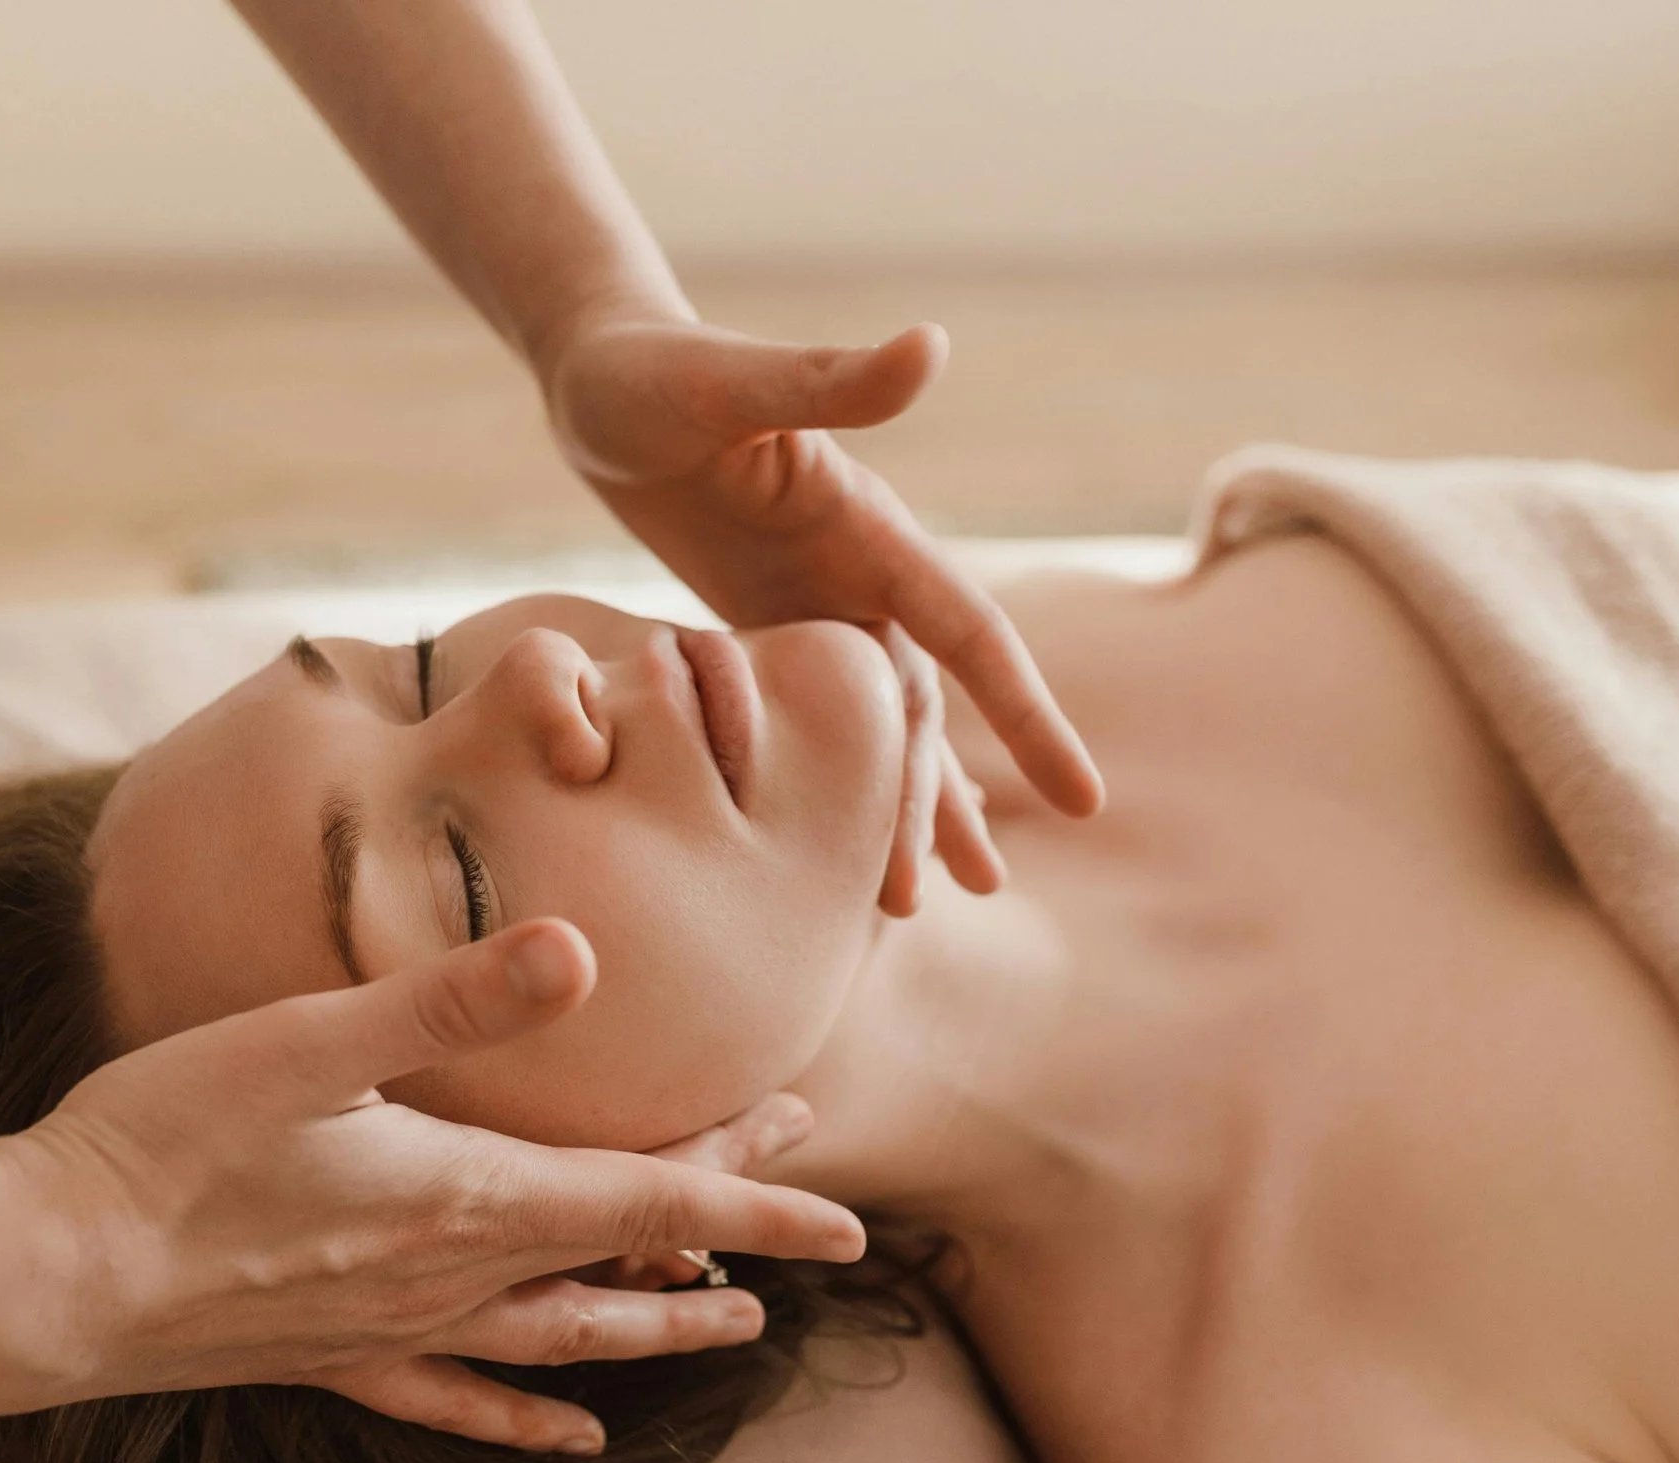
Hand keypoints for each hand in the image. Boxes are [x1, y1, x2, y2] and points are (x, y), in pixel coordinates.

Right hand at [0, 917, 863, 1454]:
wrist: (37, 1277)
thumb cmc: (159, 1145)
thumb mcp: (305, 1043)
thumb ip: (449, 1003)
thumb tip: (582, 954)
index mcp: (461, 1196)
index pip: (649, 1198)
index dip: (759, 1201)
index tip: (850, 1218)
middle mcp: (447, 1278)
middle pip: (623, 1255)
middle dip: (728, 1229)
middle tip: (814, 1205)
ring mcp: (391, 1329)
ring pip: (565, 1335)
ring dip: (658, 1324)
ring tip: (737, 1329)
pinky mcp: (331, 1357)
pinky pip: (460, 1397)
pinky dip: (528, 1411)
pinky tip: (572, 1432)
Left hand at [541, 312, 1102, 913]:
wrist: (594, 371)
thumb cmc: (652, 371)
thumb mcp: (729, 382)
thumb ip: (827, 380)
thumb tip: (933, 346)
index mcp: (868, 529)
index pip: (971, 635)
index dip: (1027, 717)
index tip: (1084, 798)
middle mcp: (855, 571)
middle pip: (920, 707)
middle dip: (944, 798)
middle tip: (976, 891)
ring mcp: (808, 599)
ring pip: (871, 726)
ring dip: (900, 804)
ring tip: (921, 901)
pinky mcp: (756, 620)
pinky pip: (809, 719)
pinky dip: (829, 777)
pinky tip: (832, 839)